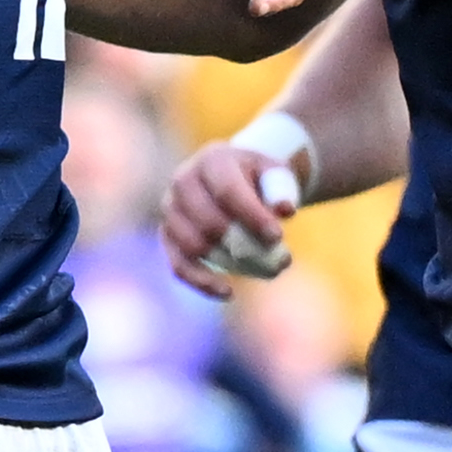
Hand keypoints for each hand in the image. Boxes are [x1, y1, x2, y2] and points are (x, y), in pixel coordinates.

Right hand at [160, 144, 299, 297]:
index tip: (278, 237)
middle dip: (243, 244)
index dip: (251, 216)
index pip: (227, 191)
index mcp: (211, 160)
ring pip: (192, 245)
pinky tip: (228, 292)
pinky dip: (202, 282)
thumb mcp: (275, 173)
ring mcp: (170, 209)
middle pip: (207, 221)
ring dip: (228, 263)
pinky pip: (178, 265)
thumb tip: (284, 209)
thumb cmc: (257, 178)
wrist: (232, 176)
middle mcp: (183, 181)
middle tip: (277, 260)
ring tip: (263, 270)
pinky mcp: (167, 235)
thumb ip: (282, 187)